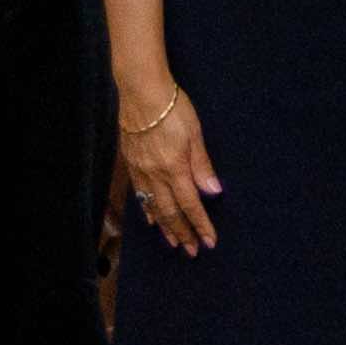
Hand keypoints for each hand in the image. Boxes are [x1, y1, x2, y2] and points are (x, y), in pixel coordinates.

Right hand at [118, 81, 222, 254]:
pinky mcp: (132, 163)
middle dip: (183, 233)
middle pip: (170, 212)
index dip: (200, 225)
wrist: (141, 93)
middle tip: (192, 251)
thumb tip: (213, 191)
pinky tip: (151, 218)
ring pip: (154, 206)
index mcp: (175, 169)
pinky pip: (140, 193)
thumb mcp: (195, 134)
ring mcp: (141, 170)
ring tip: (174, 242)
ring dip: (165, 227)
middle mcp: (156, 175)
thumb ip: (202, 165)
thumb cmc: (173, 109)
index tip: (209, 241)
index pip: (191, 204)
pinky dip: (147, 209)